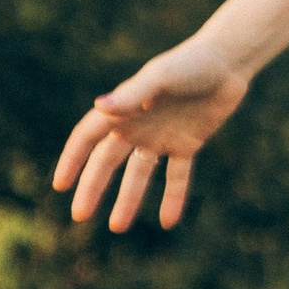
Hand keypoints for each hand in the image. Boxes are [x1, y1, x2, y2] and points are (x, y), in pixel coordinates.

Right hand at [51, 41, 251, 233]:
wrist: (229, 62)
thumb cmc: (190, 63)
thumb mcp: (160, 78)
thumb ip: (133, 95)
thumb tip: (100, 108)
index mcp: (124, 108)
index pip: (88, 137)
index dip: (73, 159)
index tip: (60, 185)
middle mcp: (138, 124)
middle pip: (108, 161)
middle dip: (93, 187)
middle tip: (79, 215)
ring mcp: (162, 136)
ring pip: (139, 174)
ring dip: (128, 199)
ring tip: (118, 227)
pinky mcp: (187, 143)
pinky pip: (177, 176)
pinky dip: (173, 197)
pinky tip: (168, 222)